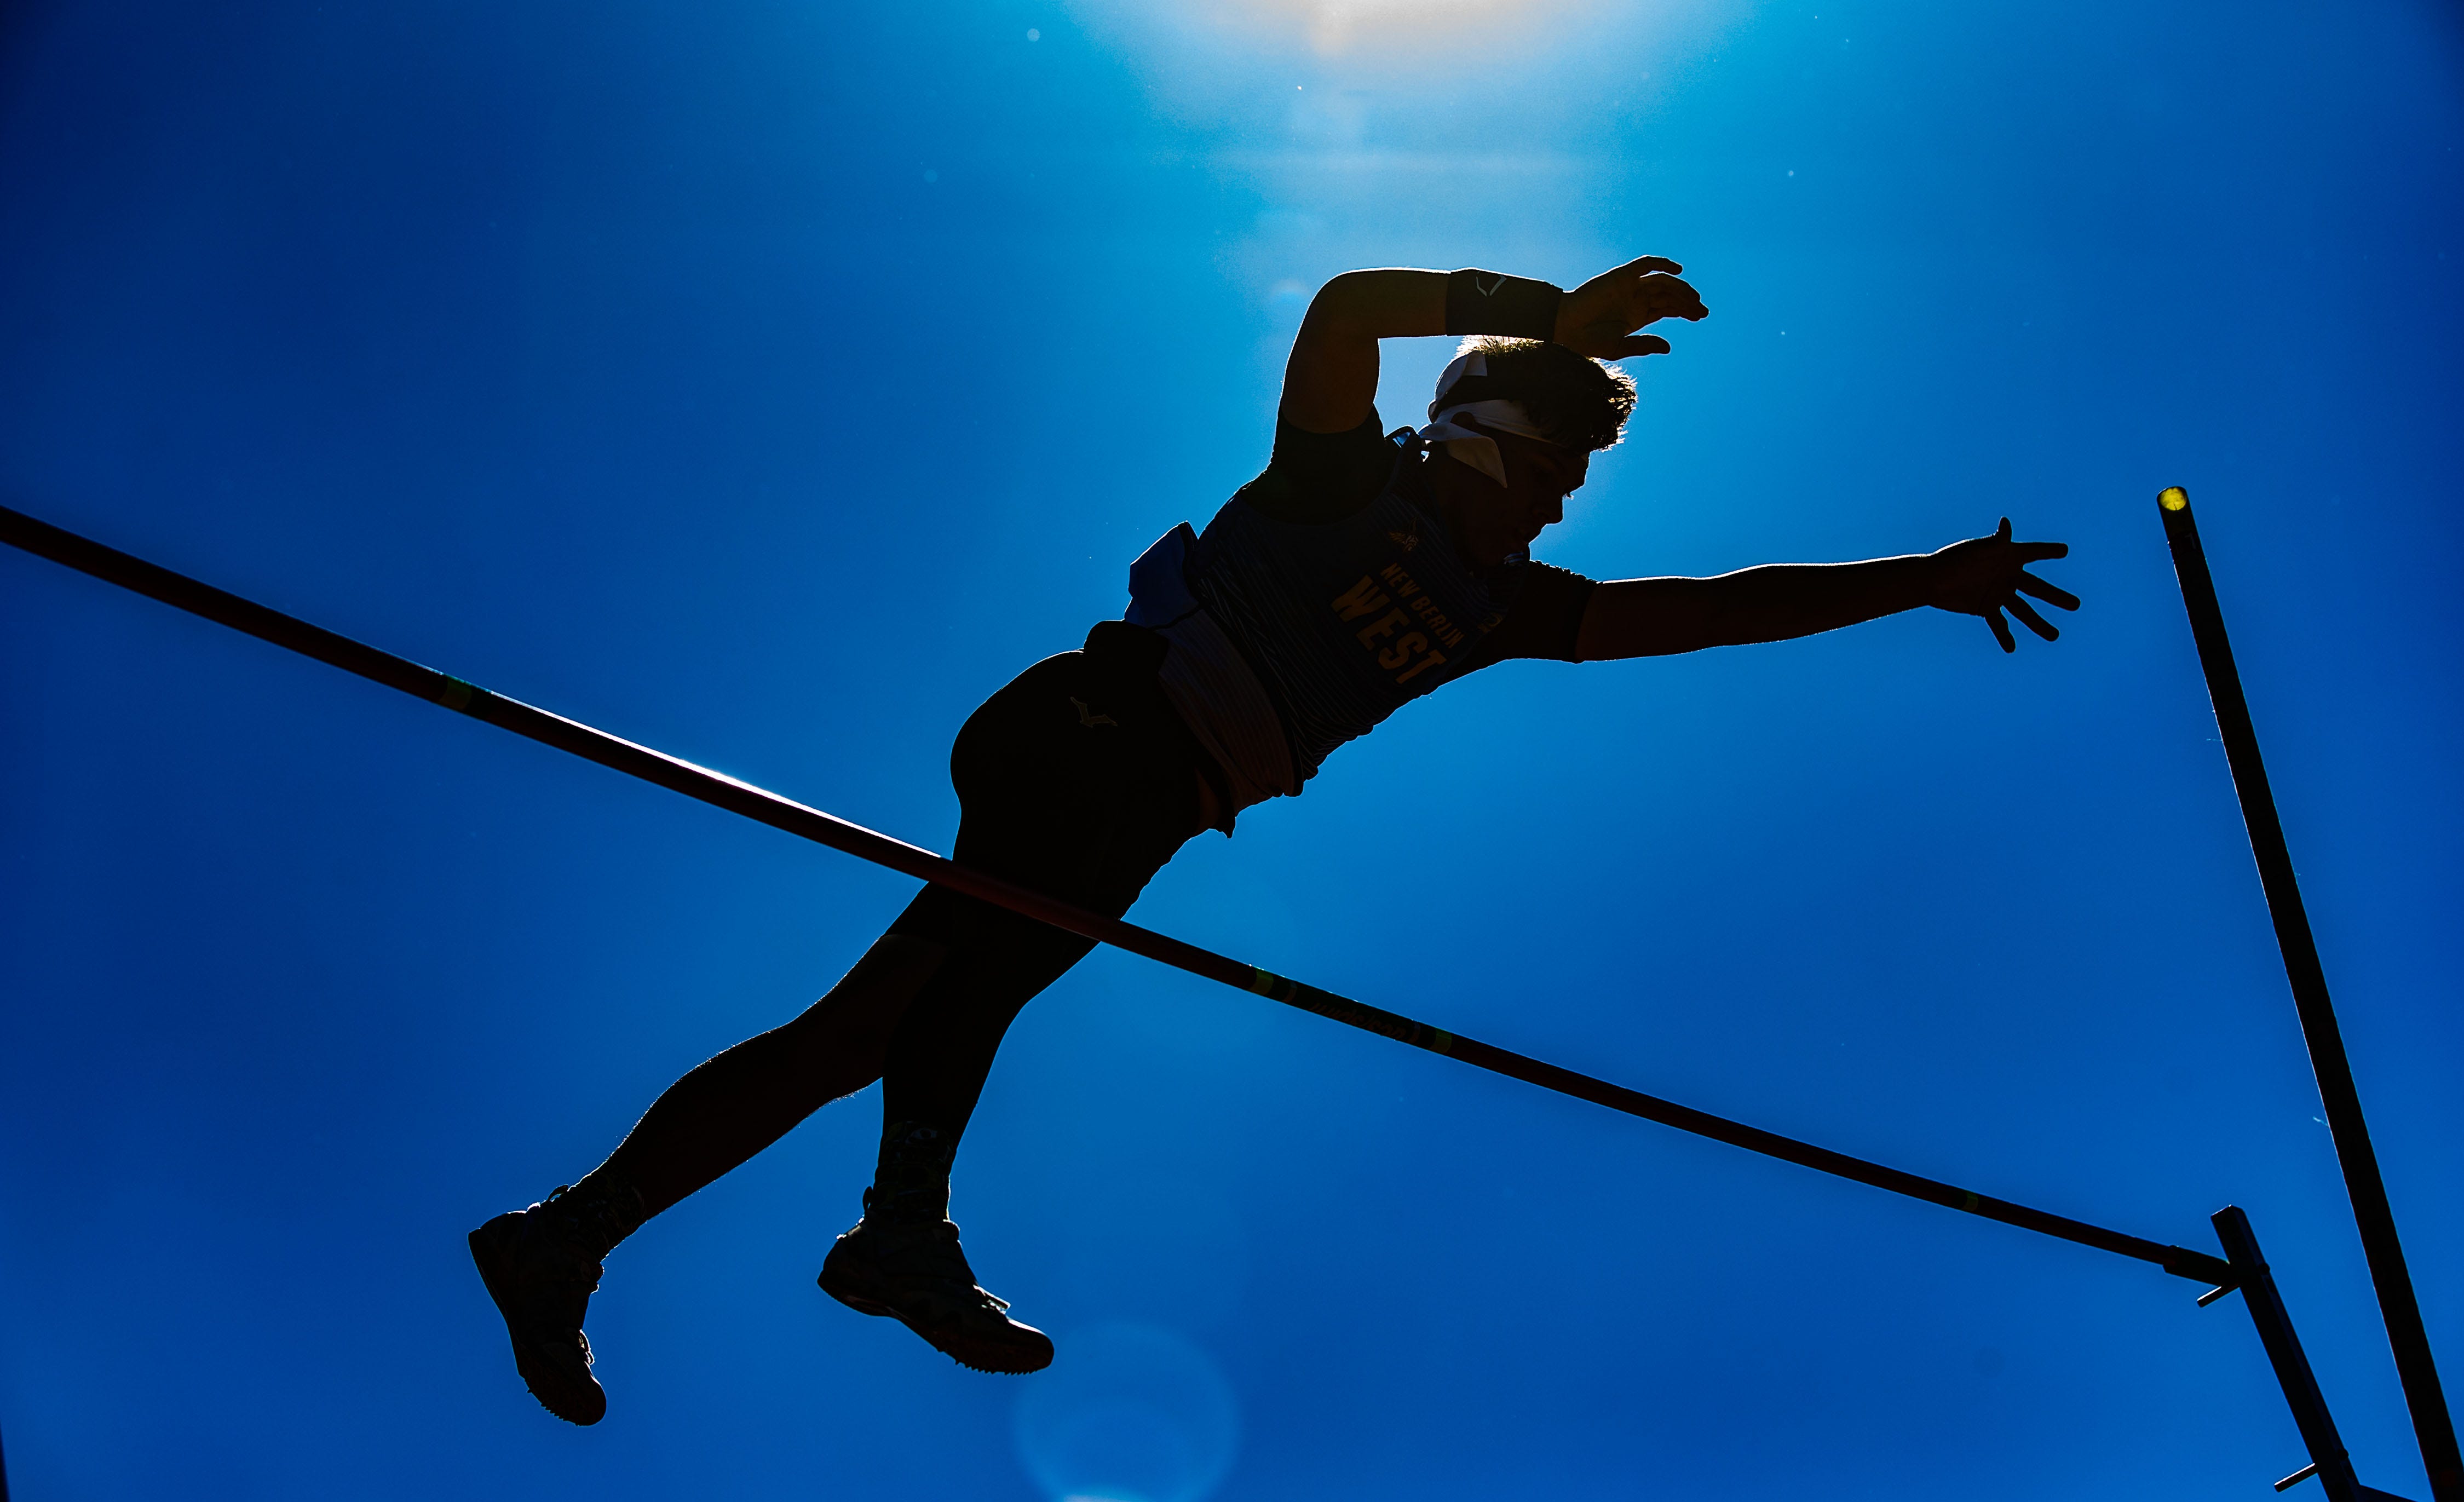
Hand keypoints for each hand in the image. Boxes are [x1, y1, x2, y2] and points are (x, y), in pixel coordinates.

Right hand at [1553, 255, 1708, 358]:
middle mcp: (1636, 299)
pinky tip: (1677, 271)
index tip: (1702, 315)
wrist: (1564, 327)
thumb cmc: (1587, 342)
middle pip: (1669, 295)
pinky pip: (1645, 265)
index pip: (1668, 308)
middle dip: (1688, 301)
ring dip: (1680, 288)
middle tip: (1704, 310)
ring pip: (1662, 283)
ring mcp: (1629, 287)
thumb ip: (1644, 344)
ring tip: (1695, 298)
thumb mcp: (1619, 347)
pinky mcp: (1621, 277)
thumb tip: (1669, 346)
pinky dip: (1661, 264)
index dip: (1686, 310)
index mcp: (1637, 316)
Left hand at [1926, 518, 2079, 651]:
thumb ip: (1996, 541)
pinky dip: (2004, 635)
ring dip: (2038, 624)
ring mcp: (1999, 593)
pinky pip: (1999, 623)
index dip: (2048, 550)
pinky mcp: (1986, 607)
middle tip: (2077, 605)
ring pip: (2023, 611)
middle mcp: (2008, 575)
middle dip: (2056, 596)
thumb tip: (2006, 524)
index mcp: (2008, 557)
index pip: (2034, 552)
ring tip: (2054, 636)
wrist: (1931, 579)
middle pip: (2037, 588)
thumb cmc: (1954, 559)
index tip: (2064, 550)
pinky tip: (2011, 648)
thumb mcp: (1977, 550)